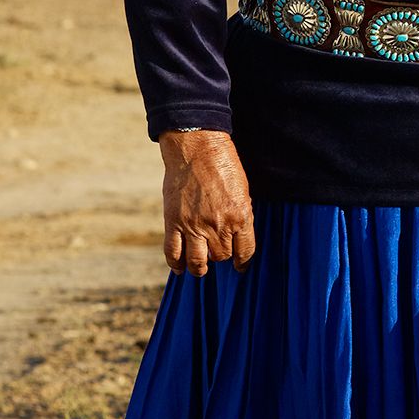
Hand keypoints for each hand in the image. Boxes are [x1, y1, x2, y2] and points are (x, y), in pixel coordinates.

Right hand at [159, 130, 255, 274]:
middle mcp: (218, 225)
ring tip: (200, 269)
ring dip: (200, 268)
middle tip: (216, 253)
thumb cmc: (223, 165)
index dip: (243, 262)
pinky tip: (180, 268)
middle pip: (221, 256)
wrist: (197, 149)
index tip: (240, 267)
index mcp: (241, 216)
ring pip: (198, 262)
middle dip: (220, 257)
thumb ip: (241, 215)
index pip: (245, 251)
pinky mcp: (174, 222)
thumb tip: (236, 237)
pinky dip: (176, 264)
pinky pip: (173, 252)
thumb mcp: (242, 191)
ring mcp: (194, 225)